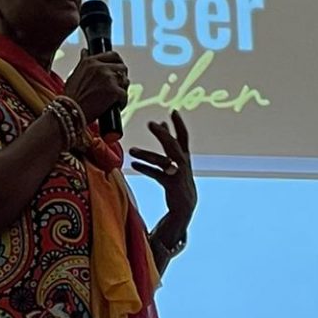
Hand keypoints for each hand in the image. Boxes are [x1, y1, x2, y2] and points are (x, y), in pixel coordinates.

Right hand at [63, 51, 129, 124]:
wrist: (70, 113)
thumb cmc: (70, 98)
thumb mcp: (74, 74)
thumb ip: (82, 62)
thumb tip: (85, 52)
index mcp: (91, 62)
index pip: (112, 55)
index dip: (117, 62)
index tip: (118, 69)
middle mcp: (101, 67)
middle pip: (121, 67)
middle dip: (122, 76)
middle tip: (119, 85)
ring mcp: (109, 79)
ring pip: (125, 81)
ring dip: (122, 89)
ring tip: (116, 98)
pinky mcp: (115, 92)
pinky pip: (124, 95)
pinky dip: (122, 102)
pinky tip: (116, 106)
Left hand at [129, 112, 196, 227]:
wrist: (186, 206)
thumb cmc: (179, 179)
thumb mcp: (177, 159)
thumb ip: (170, 142)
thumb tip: (162, 123)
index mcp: (184, 156)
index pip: (183, 136)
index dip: (179, 124)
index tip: (173, 111)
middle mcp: (183, 164)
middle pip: (173, 146)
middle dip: (162, 135)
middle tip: (151, 124)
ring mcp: (178, 174)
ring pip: (161, 161)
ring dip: (146, 154)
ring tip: (131, 150)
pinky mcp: (172, 185)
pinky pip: (156, 175)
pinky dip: (145, 168)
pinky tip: (134, 164)